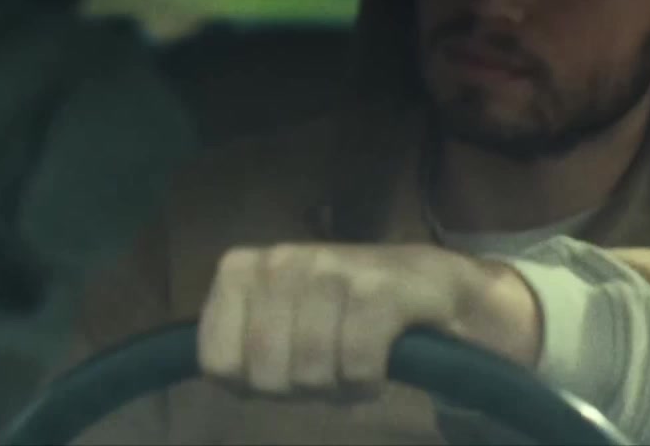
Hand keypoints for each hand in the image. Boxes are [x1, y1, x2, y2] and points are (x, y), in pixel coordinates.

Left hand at [197, 242, 540, 401]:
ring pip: (311, 372)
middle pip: (265, 375)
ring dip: (337, 387)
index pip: (217, 362)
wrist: (432, 285)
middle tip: (325, 370)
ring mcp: (330, 271)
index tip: (282, 369)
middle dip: (298, 389)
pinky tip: (377, 369)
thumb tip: (220, 377)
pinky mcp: (379, 289)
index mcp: (242, 269)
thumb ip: (239, 343)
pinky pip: (356, 365)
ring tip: (352, 365)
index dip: (251, 385)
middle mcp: (281, 261)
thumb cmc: (342, 310)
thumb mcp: (278, 320)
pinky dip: (367, 382)